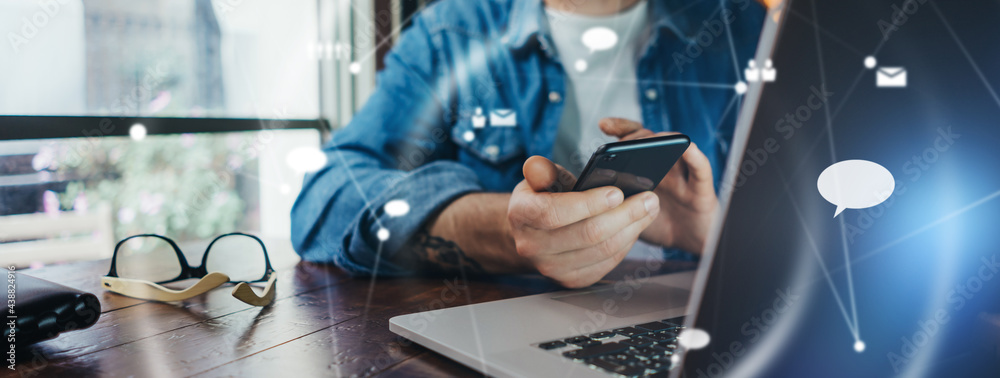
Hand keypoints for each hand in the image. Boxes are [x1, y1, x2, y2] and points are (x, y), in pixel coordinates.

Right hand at [506, 156, 658, 287]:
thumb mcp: (537, 179)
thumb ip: (541, 171)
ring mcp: (552, 268)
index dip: (588, 203)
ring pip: (602, 250)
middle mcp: (532, 246)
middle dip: (624, 214)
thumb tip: (537, 165)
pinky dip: (626, 244)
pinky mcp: (571, 280)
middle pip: (587, 234)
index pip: (554, 212)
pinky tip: (635, 227)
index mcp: (520, 214)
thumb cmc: (541, 199)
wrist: (533, 233)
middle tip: (648, 199)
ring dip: (632, 229)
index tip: (617, 192)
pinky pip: (607, 263)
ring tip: (649, 209)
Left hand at [599, 118, 718, 253]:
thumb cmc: (662, 225)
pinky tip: (686, 147)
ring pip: (675, 146)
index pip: (633, 140)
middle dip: (636, 135)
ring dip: (662, 139)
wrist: (692, 244)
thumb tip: (587, 194)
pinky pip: (700, 168)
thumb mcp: (631, 212)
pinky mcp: (701, 188)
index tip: (603, 124)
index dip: (619, 127)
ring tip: (648, 141)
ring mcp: (683, 174)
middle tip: (623, 143)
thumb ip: (616, 200)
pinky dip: (695, 156)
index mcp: (646, 168)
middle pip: (651, 139)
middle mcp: (664, 165)